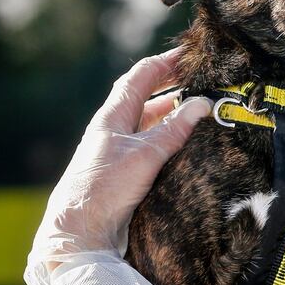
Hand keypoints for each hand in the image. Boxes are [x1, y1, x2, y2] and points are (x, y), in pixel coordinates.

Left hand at [30, 49, 211, 266]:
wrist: (80, 230)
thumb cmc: (105, 188)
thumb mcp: (145, 154)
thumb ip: (175, 129)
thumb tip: (203, 104)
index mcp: (113, 116)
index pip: (141, 76)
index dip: (166, 62)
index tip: (191, 54)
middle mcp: (116, 128)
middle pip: (147, 96)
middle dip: (175, 85)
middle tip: (203, 80)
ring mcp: (121, 149)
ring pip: (152, 121)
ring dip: (176, 113)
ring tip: (203, 109)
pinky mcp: (128, 170)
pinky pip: (154, 143)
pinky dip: (172, 136)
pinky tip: (190, 141)